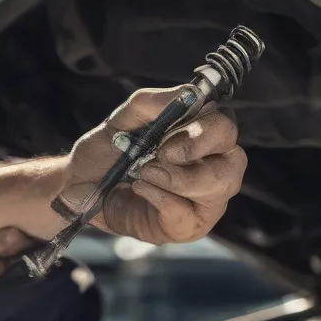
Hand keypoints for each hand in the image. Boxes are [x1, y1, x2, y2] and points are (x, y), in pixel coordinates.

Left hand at [61, 87, 247, 243]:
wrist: (84, 185)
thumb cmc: (111, 150)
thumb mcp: (127, 117)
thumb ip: (156, 103)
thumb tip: (188, 95)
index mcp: (204, 134)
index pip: (226, 127)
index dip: (202, 132)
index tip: (165, 141)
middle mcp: (215, 166)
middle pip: (236, 159)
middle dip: (196, 157)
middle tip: (160, 157)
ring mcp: (207, 199)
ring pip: (221, 188)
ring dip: (179, 181)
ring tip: (144, 175)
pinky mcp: (191, 225)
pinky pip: (189, 215)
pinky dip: (162, 201)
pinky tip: (141, 190)